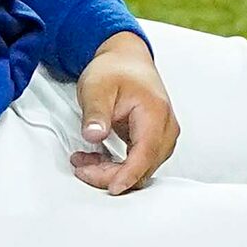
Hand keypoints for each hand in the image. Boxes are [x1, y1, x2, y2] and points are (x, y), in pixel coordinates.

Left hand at [72, 30, 178, 192]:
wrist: (125, 59)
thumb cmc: (114, 70)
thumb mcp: (96, 87)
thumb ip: (96, 113)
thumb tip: (94, 136)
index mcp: (156, 114)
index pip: (146, 154)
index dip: (129, 174)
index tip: (111, 188)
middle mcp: (166, 128)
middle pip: (144, 166)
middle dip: (112, 174)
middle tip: (80, 168)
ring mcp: (163, 135)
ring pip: (142, 167)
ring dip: (113, 171)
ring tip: (83, 161)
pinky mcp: (154, 139)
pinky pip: (139, 161)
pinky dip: (118, 165)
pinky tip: (95, 159)